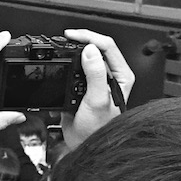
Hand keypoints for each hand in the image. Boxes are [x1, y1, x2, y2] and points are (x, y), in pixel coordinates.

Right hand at [60, 29, 133, 149]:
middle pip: (96, 47)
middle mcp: (110, 75)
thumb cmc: (98, 128)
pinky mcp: (82, 85)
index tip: (71, 36)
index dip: (89, 37)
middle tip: (64, 38)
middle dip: (80, 40)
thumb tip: (90, 50)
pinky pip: (73, 67)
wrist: (84, 144)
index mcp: (120, 76)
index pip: (107, 46)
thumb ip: (95, 74)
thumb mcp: (97, 100)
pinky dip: (65, 62)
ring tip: (61, 46)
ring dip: (72, 50)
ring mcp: (95, 80)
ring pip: (84, 55)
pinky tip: (59, 62)